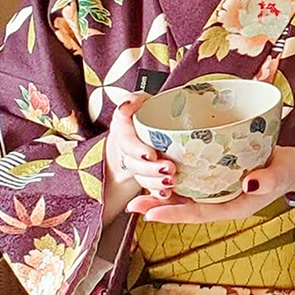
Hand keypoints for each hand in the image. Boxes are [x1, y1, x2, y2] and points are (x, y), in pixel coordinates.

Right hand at [107, 93, 176, 209]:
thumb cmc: (150, 110)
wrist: (151, 125)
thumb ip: (133, 100)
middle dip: (150, 169)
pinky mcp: (146, 175)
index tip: (151, 155)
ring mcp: (135, 163)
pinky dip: (156, 193)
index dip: (136, 150)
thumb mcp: (142, 101)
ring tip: (171, 182)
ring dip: (154, 182)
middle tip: (169, 170)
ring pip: (140, 177)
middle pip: (133, 163)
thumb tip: (126, 105)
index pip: (125, 140)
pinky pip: (148, 187)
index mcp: (123, 129)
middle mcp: (127, 149)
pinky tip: (166, 194)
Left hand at [128, 145, 294, 223]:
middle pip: (186, 208)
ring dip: (160, 195)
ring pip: (185, 197)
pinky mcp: (217, 178)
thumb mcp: (281, 174)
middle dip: (159, 208)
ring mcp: (218, 191)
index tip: (151, 214)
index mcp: (235, 207)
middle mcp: (222, 202)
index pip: (200, 213)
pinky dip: (174, 180)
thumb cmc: (288, 171)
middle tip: (132, 205)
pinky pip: (192, 183)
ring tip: (135, 194)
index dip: (175, 214)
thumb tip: (249, 183)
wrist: (293, 166)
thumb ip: (267, 180)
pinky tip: (157, 174)